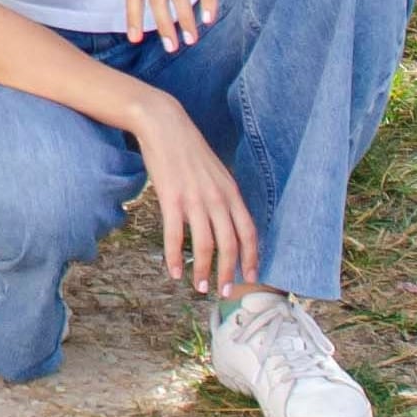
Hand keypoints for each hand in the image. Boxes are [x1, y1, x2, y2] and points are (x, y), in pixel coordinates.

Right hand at [130, 95, 258, 297]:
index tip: (251, 277)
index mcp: (231, 192)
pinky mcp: (170, 199)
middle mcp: (217, 198)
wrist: (164, 125)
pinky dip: (174, 257)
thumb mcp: (216, 172)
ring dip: (202, 270)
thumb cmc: (189, 149)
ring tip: (199, 287)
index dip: (251, 258)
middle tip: (225, 292)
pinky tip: (173, 271)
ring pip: (203, 245)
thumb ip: (224, 196)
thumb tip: (228, 222)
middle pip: (229, 244)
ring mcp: (194, 199)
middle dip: (228, 272)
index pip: (248, 232)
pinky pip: (174, 236)